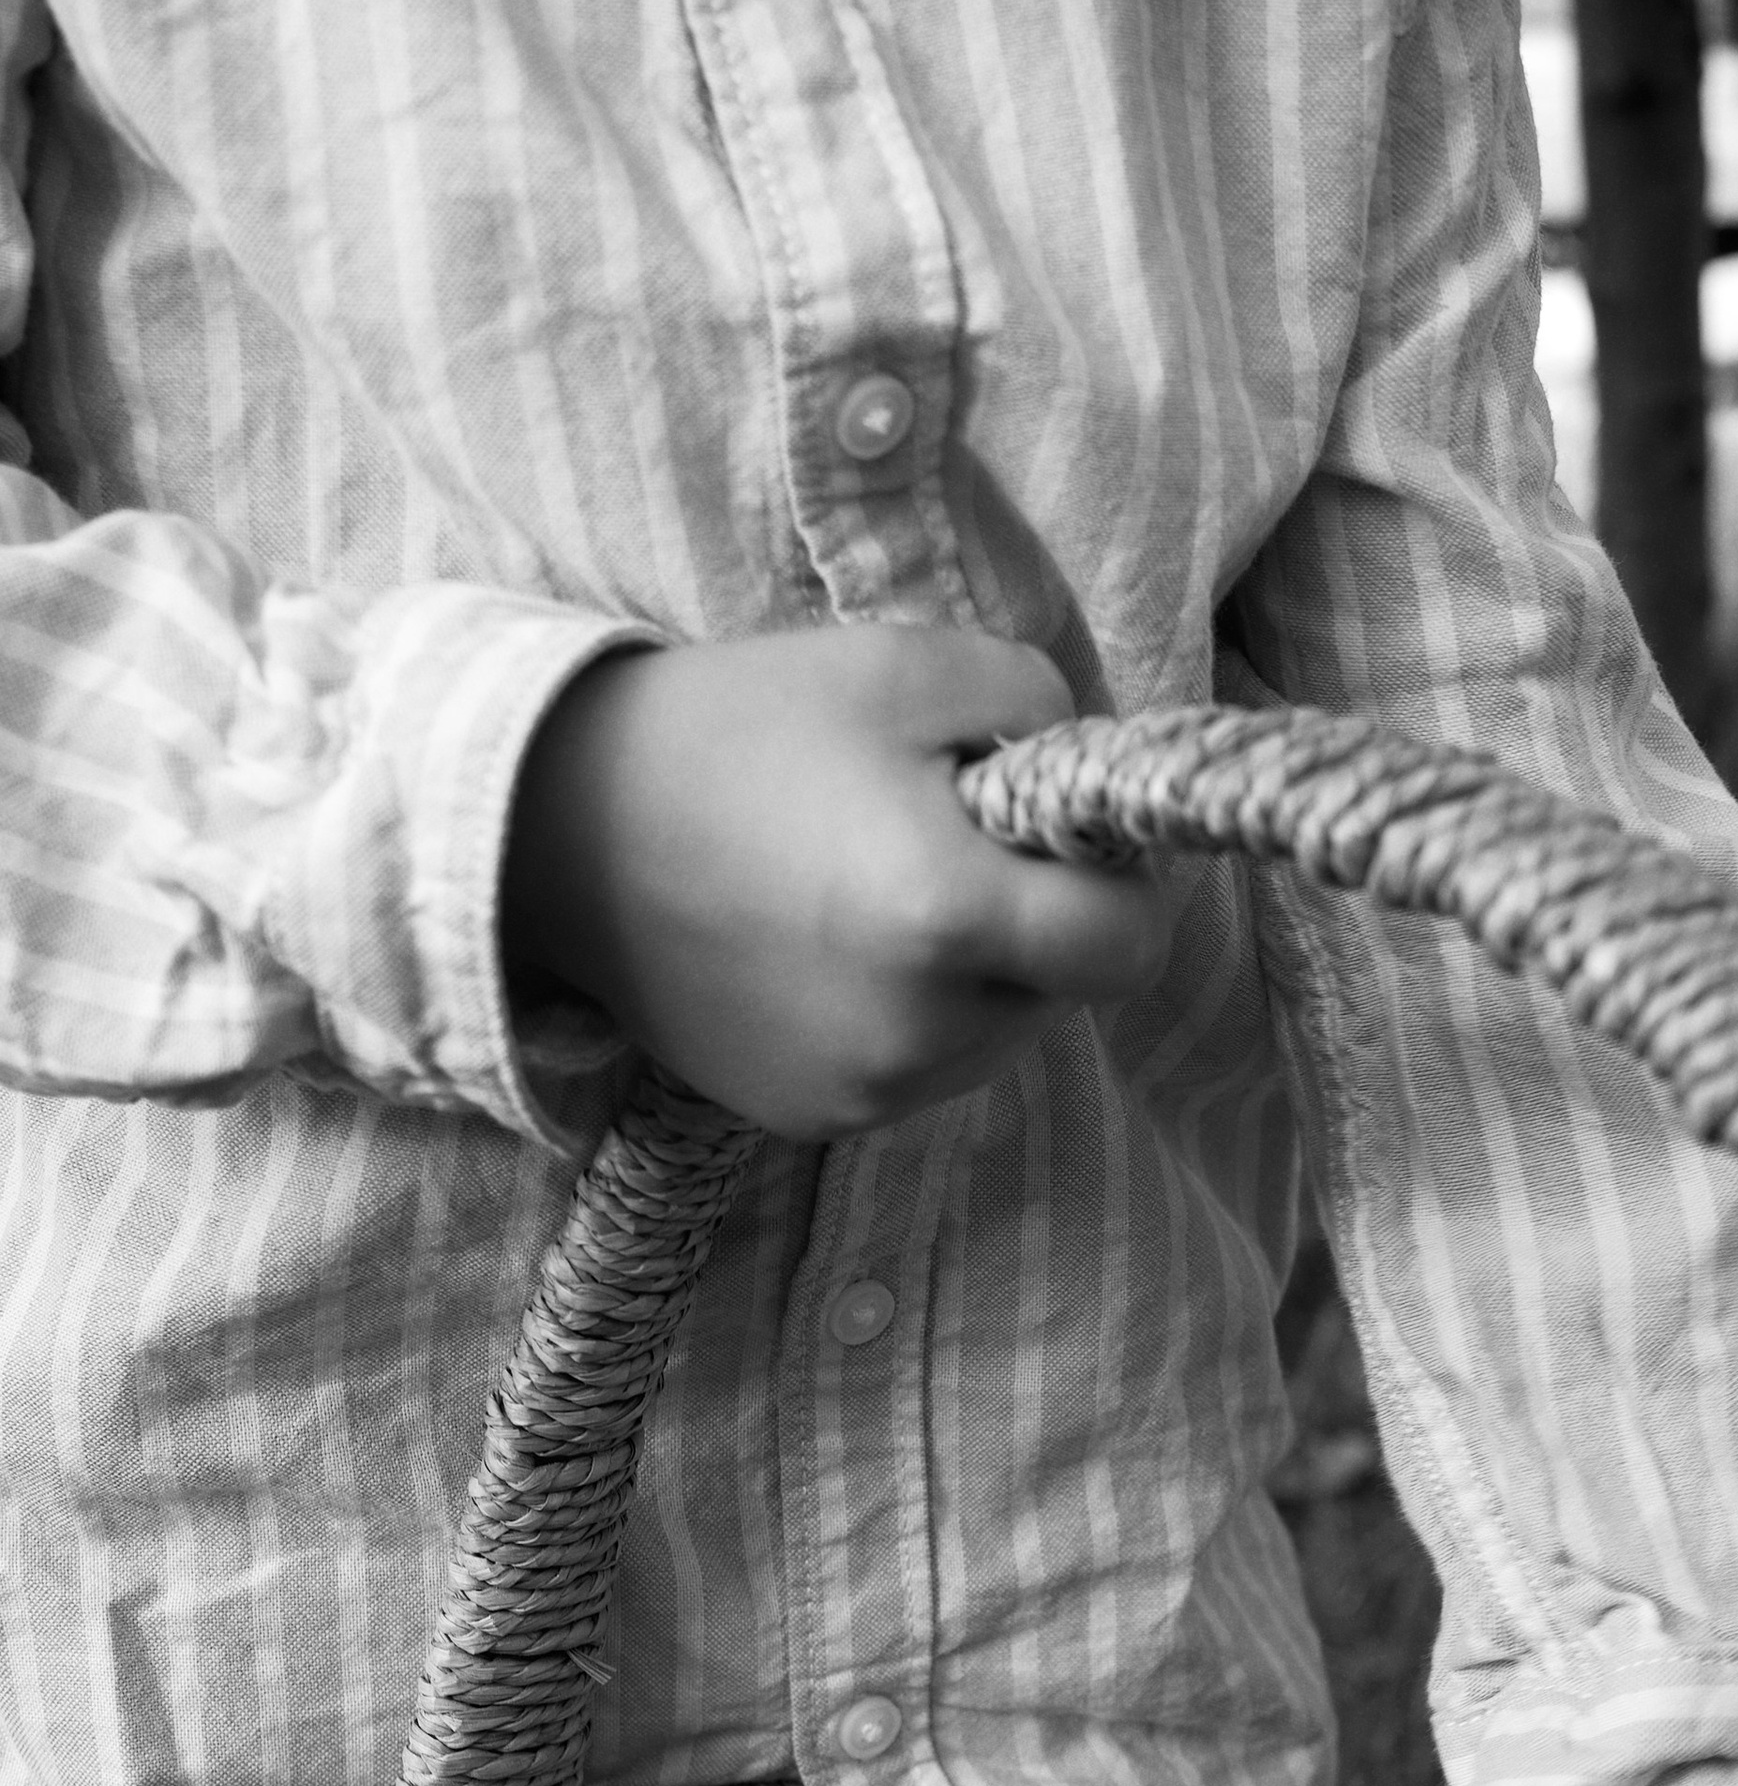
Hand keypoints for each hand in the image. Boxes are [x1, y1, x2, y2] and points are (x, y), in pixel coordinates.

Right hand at [502, 624, 1176, 1136]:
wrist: (557, 830)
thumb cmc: (740, 728)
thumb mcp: (909, 666)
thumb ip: (1044, 710)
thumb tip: (1095, 782)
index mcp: (948, 913)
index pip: (1131, 945)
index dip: (1120, 885)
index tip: (1065, 836)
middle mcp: (918, 1028)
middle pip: (1064, 994)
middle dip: (1039, 923)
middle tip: (946, 844)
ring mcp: (867, 1089)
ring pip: (996, 1038)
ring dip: (973, 976)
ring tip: (872, 894)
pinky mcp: (816, 1119)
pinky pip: (920, 1070)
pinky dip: (907, 1016)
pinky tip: (826, 948)